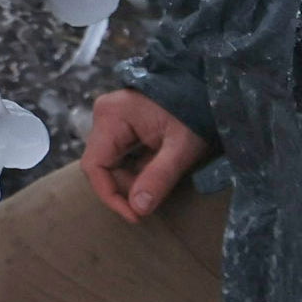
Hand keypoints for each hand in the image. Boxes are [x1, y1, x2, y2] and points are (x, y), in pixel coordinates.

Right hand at [81, 89, 209, 222]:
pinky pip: (123, 155)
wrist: (207, 85)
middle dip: (127, 187)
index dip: (110, 196)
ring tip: (163, 177)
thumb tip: (138, 208)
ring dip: (135, 179)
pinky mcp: (124, 123)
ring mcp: (113, 119)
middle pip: (103, 166)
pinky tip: (159, 166)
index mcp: (111, 116)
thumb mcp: (182, 147)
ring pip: (113, 163)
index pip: (94, 167)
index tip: (134, 216)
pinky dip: (139, 168)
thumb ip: (159, 176)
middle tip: (155, 198)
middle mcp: (105, 115)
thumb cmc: (195, 110)